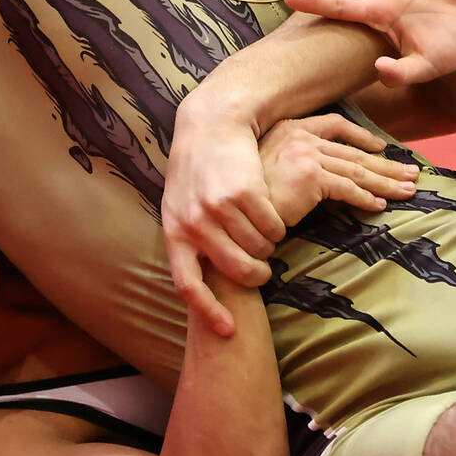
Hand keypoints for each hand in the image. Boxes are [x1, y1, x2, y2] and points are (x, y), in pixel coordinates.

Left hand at [163, 100, 287, 336]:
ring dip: (270, 246)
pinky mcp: (245, 193)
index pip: (189, 284)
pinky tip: (275, 217)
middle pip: (235, 270)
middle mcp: (195, 223)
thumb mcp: (179, 205)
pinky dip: (279, 226)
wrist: (211, 125)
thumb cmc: (197, 171)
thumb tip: (199, 280)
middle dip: (255, 276)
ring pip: (259, 247)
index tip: (229, 330)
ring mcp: (220, 208)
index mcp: (175, 231)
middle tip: (264, 273)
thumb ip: (188, 239)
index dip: (209, 311)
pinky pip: (273, 225)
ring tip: (268, 236)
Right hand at [259, 113, 420, 224]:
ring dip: (385, 183)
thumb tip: (328, 176)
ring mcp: (304, 154)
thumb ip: (299, 164)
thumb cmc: (250, 199)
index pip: (334, 125)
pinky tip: (379, 206)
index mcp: (289, 128)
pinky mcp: (310, 176)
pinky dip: (366, 198)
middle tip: (411, 173)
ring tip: (407, 191)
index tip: (380, 147)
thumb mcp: (273, 171)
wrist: (235, 214)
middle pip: (353, 152)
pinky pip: (347, 188)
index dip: (361, 137)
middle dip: (386, 165)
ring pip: (356, 170)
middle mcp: (299, 137)